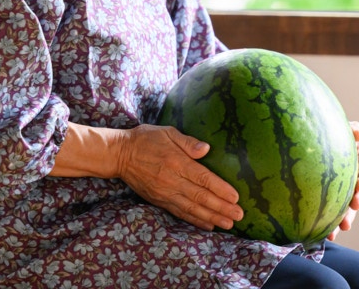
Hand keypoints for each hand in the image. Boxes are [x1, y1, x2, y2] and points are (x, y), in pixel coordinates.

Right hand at [116, 124, 243, 231]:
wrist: (119, 155)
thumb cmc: (146, 139)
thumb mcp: (167, 132)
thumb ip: (188, 142)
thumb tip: (206, 149)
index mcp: (176, 162)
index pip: (203, 179)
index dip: (220, 189)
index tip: (235, 197)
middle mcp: (171, 180)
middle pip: (200, 197)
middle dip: (221, 208)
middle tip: (239, 215)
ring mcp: (164, 193)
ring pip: (191, 209)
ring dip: (211, 217)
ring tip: (228, 224)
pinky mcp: (158, 200)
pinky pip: (179, 213)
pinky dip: (194, 220)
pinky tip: (208, 225)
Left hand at [329, 120, 358, 240]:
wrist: (308, 146)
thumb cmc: (328, 134)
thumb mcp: (340, 129)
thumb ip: (351, 129)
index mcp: (358, 161)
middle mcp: (353, 179)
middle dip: (357, 201)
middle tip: (354, 207)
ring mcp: (343, 192)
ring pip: (348, 208)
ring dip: (347, 218)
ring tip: (342, 227)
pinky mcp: (330, 203)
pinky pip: (333, 216)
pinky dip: (331, 227)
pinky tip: (327, 237)